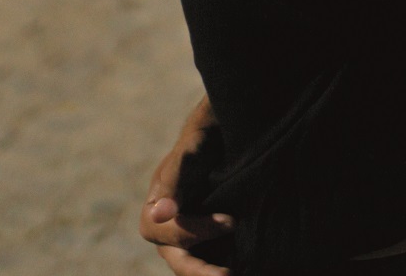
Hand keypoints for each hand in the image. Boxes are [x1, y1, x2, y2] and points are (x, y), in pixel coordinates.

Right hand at [139, 102, 231, 275]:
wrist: (224, 143)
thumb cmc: (202, 143)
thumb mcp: (189, 153)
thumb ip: (174, 179)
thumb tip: (160, 213)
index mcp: (153, 212)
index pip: (168, 233)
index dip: (196, 230)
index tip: (230, 221)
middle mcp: (169, 233)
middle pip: (180, 261)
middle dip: (202, 272)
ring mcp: (190, 242)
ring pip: (198, 266)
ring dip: (214, 273)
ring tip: (239, 274)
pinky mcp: (212, 247)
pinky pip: (217, 262)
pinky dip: (231, 265)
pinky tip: (251, 266)